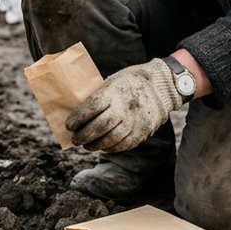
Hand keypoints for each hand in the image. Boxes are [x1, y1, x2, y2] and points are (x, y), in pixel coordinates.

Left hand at [65, 58, 182, 152]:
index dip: (79, 118)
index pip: (93, 106)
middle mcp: (126, 106)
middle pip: (101, 126)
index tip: (69, 125)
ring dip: (96, 145)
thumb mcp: (113, 81)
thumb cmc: (129, 82)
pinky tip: (102, 147)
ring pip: (112, 139)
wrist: (162, 85)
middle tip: (75, 139)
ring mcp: (137, 120)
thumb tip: (78, 115)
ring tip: (87, 145)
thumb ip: (99, 97)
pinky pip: (124, 144)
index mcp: (116, 90)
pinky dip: (111, 148)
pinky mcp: (144, 131)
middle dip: (84, 135)